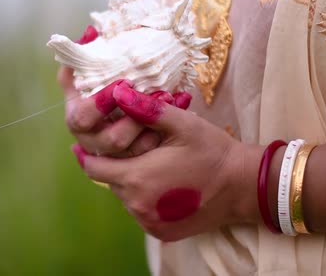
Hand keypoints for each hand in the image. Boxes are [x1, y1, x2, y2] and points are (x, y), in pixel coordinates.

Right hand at [58, 25, 191, 157]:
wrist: (126, 99)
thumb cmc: (107, 80)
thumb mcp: (95, 67)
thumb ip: (88, 51)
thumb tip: (90, 32)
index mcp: (76, 116)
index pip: (81, 118)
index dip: (100, 104)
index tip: (123, 83)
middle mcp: (90, 139)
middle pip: (109, 141)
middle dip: (134, 120)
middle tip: (154, 96)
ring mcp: (112, 153)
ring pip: (133, 150)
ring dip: (154, 125)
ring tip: (170, 100)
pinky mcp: (131, 160)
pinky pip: (149, 154)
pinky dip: (164, 131)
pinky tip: (177, 109)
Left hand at [72, 84, 261, 241]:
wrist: (243, 187)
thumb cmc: (212, 151)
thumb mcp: (182, 123)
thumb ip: (147, 109)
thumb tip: (118, 92)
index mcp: (137, 177)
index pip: (93, 166)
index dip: (85, 153)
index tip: (82, 143)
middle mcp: (137, 204)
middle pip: (109, 181)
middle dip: (113, 164)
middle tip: (127, 149)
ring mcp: (148, 221)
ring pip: (124, 197)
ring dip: (130, 181)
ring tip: (149, 164)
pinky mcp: (160, 232)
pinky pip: (139, 211)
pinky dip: (143, 197)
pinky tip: (161, 183)